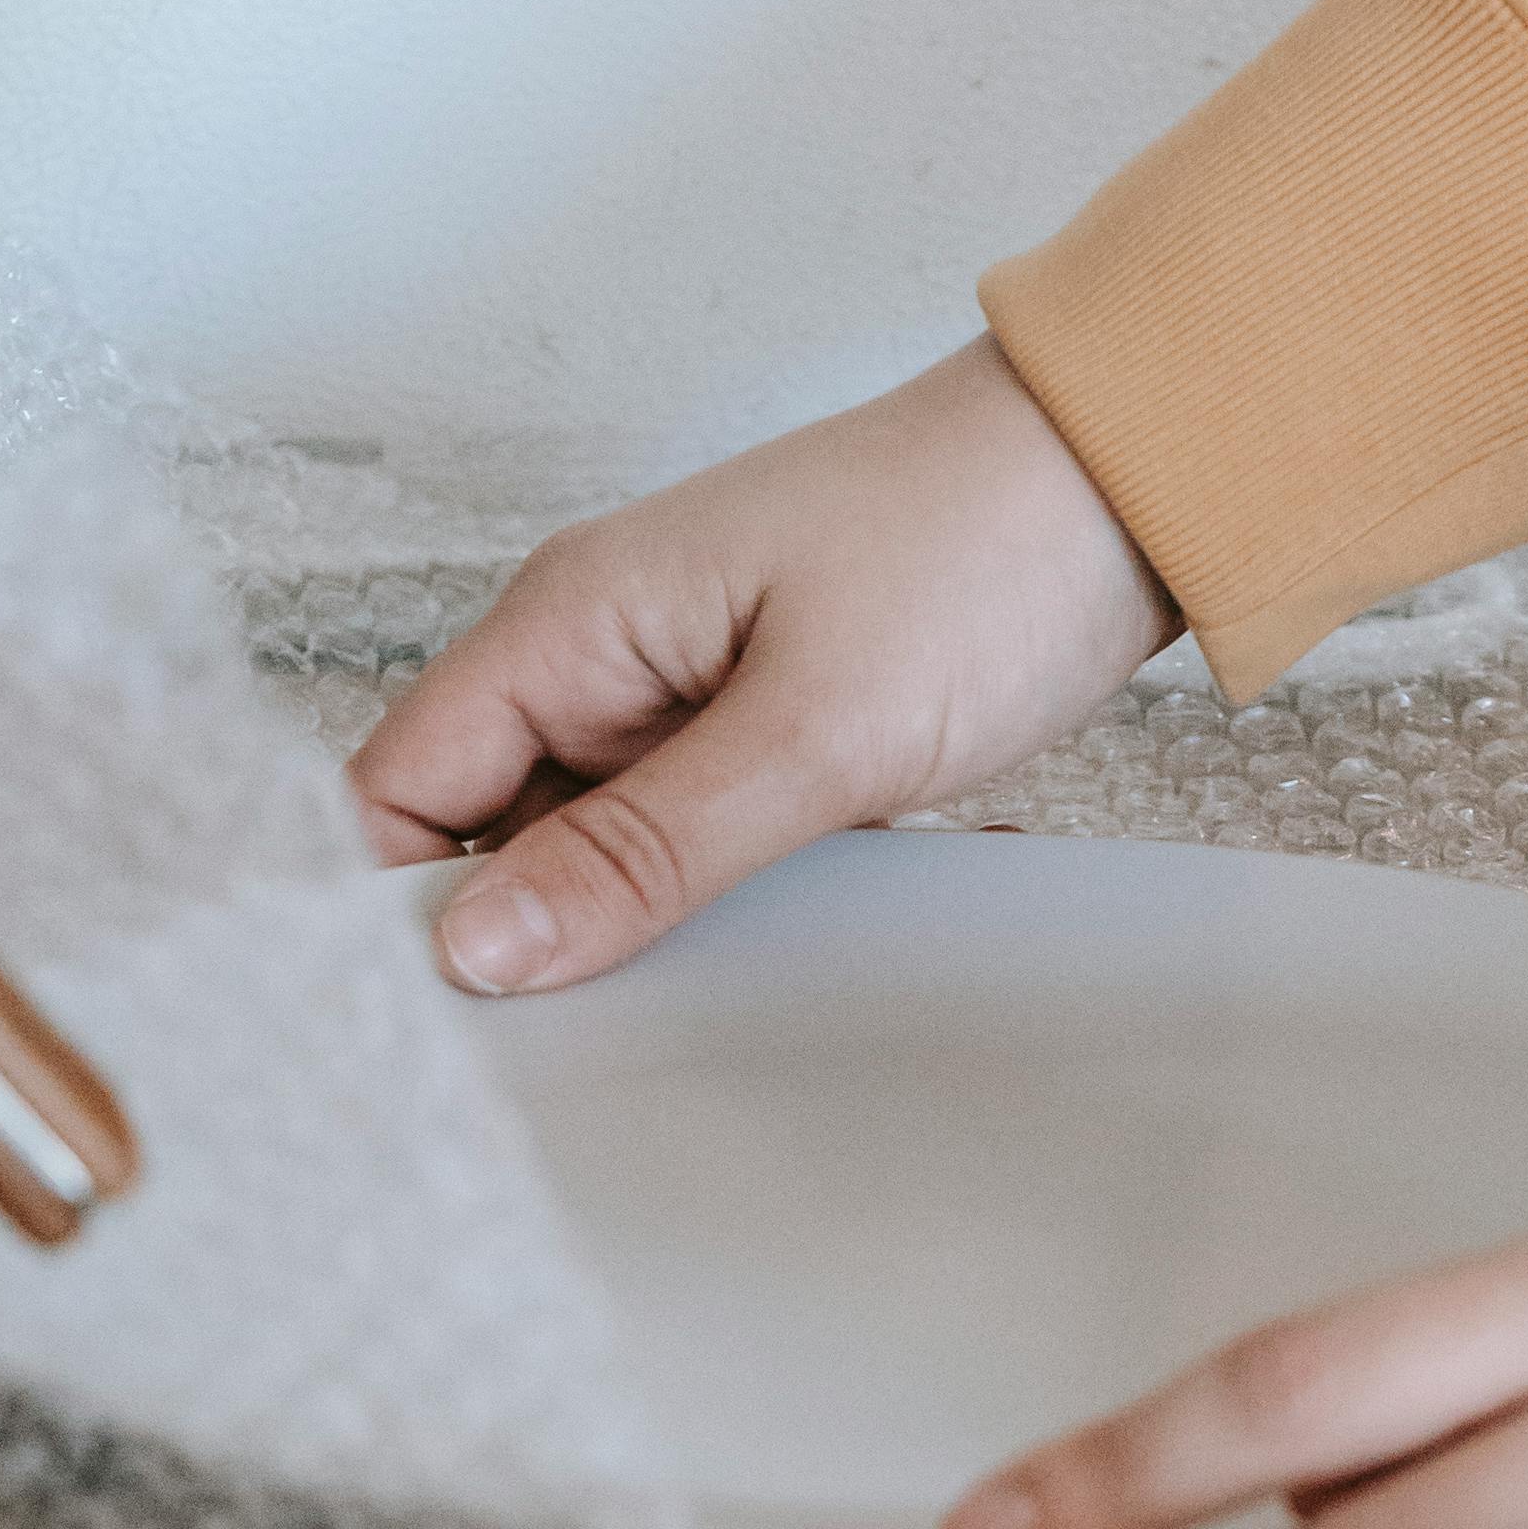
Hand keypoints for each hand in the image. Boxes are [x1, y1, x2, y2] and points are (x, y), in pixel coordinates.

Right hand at [352, 339, 1175, 993]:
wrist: (1131, 478)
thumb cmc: (981, 549)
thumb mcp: (811, 732)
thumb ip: (642, 849)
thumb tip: (480, 946)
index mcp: (569, 622)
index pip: (397, 788)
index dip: (395, 908)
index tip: (445, 1024)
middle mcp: (601, 654)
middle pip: (483, 833)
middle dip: (515, 938)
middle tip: (576, 1050)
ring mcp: (680, 695)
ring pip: (591, 848)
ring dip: (624, 928)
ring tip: (682, 1004)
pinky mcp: (760, 730)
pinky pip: (684, 839)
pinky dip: (710, 900)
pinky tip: (763, 947)